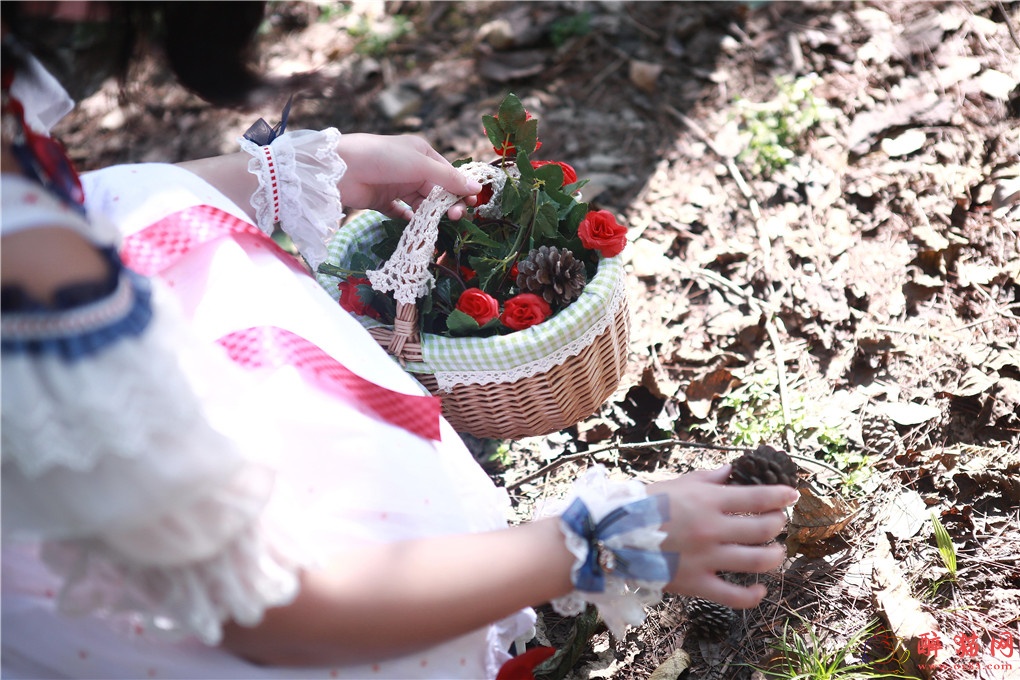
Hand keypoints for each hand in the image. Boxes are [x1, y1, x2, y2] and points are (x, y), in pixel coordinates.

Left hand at [334, 133, 481, 219]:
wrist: (340, 168)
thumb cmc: (382, 157)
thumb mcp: (420, 165)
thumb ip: (447, 178)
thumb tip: (476, 187)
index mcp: (421, 153)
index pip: (448, 173)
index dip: (460, 188)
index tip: (472, 203)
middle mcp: (410, 169)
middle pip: (436, 190)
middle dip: (448, 203)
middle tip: (456, 216)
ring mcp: (396, 185)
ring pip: (421, 203)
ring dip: (431, 213)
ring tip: (438, 222)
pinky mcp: (382, 201)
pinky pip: (401, 213)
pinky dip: (410, 219)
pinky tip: (416, 226)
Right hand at [648, 465, 797, 608]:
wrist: (611, 536)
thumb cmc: (645, 506)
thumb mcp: (678, 484)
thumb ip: (710, 478)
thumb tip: (734, 470)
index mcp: (707, 501)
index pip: (758, 496)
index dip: (781, 495)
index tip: (791, 495)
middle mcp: (712, 529)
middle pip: (765, 527)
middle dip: (778, 523)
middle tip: (777, 521)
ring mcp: (706, 559)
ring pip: (759, 560)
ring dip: (776, 554)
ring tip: (775, 550)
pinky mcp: (697, 584)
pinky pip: (736, 597)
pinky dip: (754, 595)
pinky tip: (760, 588)